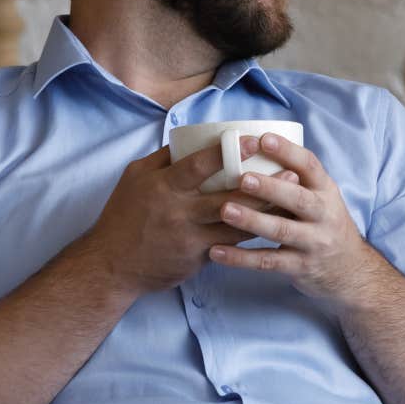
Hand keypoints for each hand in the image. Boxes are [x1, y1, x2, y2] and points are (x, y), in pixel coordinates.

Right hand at [80, 142, 292, 294]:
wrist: (111, 266)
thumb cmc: (124, 216)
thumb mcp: (135, 178)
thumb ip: (164, 158)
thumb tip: (191, 136)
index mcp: (163, 187)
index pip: (198, 165)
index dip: (228, 152)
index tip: (254, 140)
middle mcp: (179, 212)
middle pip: (228, 197)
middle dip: (263, 186)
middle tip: (292, 173)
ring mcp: (190, 238)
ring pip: (237, 225)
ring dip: (267, 213)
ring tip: (293, 200)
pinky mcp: (198, 259)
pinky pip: (231, 245)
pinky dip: (253, 234)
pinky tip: (274, 226)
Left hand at [208, 133, 382, 301]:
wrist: (350, 270)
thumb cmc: (325, 224)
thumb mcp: (322, 197)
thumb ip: (297, 179)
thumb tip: (254, 147)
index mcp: (325, 191)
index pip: (310, 166)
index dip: (288, 152)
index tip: (264, 139)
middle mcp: (323, 214)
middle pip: (297, 199)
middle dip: (270, 188)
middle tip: (242, 178)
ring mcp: (313, 242)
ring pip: (281, 230)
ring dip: (252, 221)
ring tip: (225, 211)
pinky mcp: (300, 266)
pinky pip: (267, 261)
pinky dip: (241, 258)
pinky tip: (217, 251)